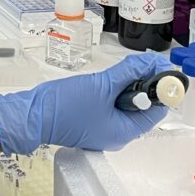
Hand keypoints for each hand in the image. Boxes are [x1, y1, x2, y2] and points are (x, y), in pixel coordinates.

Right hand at [0, 53, 171, 155]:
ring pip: (124, 104)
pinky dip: (113, 91)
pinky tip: (109, 78)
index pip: (155, 111)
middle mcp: (117, 133)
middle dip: (143, 84)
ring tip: (123, 69)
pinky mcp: (91, 120)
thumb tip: (151, 62)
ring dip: (127, 85)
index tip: (161, 68)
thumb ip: (128, 73)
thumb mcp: (102, 85)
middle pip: (141, 107)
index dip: (161, 89)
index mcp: (125, 132)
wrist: (33, 115)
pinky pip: (110, 105)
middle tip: (141, 63)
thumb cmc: (67, 106)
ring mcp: (102, 127)